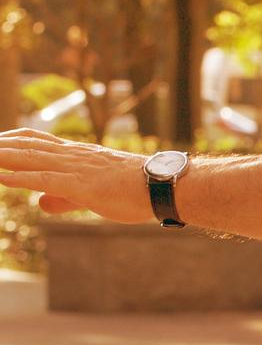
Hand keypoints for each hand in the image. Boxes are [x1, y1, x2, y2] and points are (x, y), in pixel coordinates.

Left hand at [0, 128, 150, 221]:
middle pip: (25, 145)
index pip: (35, 140)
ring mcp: (76, 168)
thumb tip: (40, 204)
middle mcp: (72, 156)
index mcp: (76, 155)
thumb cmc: (134, 191)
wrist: (162, 186)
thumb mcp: (92, 196)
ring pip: (29, 158)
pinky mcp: (82, 184)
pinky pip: (45, 179)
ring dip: (1, 156)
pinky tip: (1, 177)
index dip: (9, 140)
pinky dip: (20, 178)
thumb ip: (64, 199)